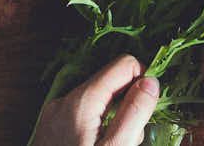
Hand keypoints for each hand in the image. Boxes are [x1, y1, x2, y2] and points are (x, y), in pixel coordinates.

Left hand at [32, 54, 160, 145]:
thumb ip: (134, 114)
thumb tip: (151, 82)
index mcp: (81, 101)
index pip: (124, 65)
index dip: (143, 82)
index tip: (149, 109)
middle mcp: (65, 101)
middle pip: (112, 84)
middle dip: (129, 106)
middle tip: (131, 140)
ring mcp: (55, 114)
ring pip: (100, 101)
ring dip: (116, 120)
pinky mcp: (52, 128)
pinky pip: (84, 116)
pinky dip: (99, 128)